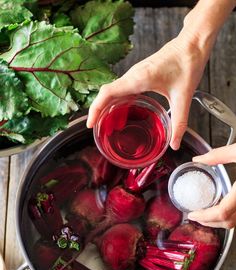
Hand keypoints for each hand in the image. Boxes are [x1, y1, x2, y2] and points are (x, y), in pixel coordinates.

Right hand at [87, 30, 211, 149]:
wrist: (192, 44)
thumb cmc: (187, 64)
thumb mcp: (183, 97)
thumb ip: (179, 122)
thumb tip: (174, 144)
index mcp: (138, 79)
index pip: (107, 93)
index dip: (95, 108)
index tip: (90, 124)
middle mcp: (132, 75)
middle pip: (106, 93)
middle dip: (98, 111)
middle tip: (98, 130)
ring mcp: (135, 74)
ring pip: (113, 90)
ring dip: (106, 106)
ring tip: (107, 124)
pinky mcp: (140, 74)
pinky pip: (122, 88)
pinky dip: (117, 101)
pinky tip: (123, 112)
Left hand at [188, 144, 235, 228]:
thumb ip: (218, 155)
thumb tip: (199, 159)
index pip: (221, 212)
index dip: (205, 217)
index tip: (192, 214)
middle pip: (228, 222)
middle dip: (209, 222)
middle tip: (196, 217)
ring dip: (219, 222)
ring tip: (206, 214)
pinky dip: (230, 217)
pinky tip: (223, 208)